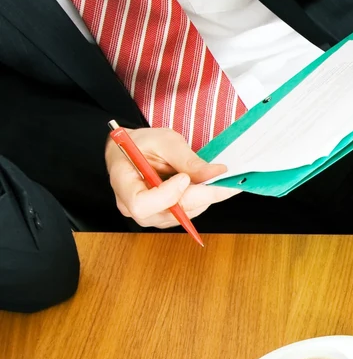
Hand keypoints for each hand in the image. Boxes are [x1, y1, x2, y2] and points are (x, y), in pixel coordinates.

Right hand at [104, 127, 239, 227]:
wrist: (134, 150)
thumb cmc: (141, 143)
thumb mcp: (163, 141)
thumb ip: (187, 158)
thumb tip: (216, 173)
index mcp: (123, 184)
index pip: (142, 204)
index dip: (167, 195)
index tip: (185, 178)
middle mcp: (133, 207)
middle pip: (169, 213)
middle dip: (199, 197)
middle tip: (223, 183)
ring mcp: (150, 215)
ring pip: (183, 216)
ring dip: (203, 199)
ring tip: (214, 180)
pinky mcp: (165, 217)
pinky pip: (188, 214)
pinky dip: (201, 201)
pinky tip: (207, 186)